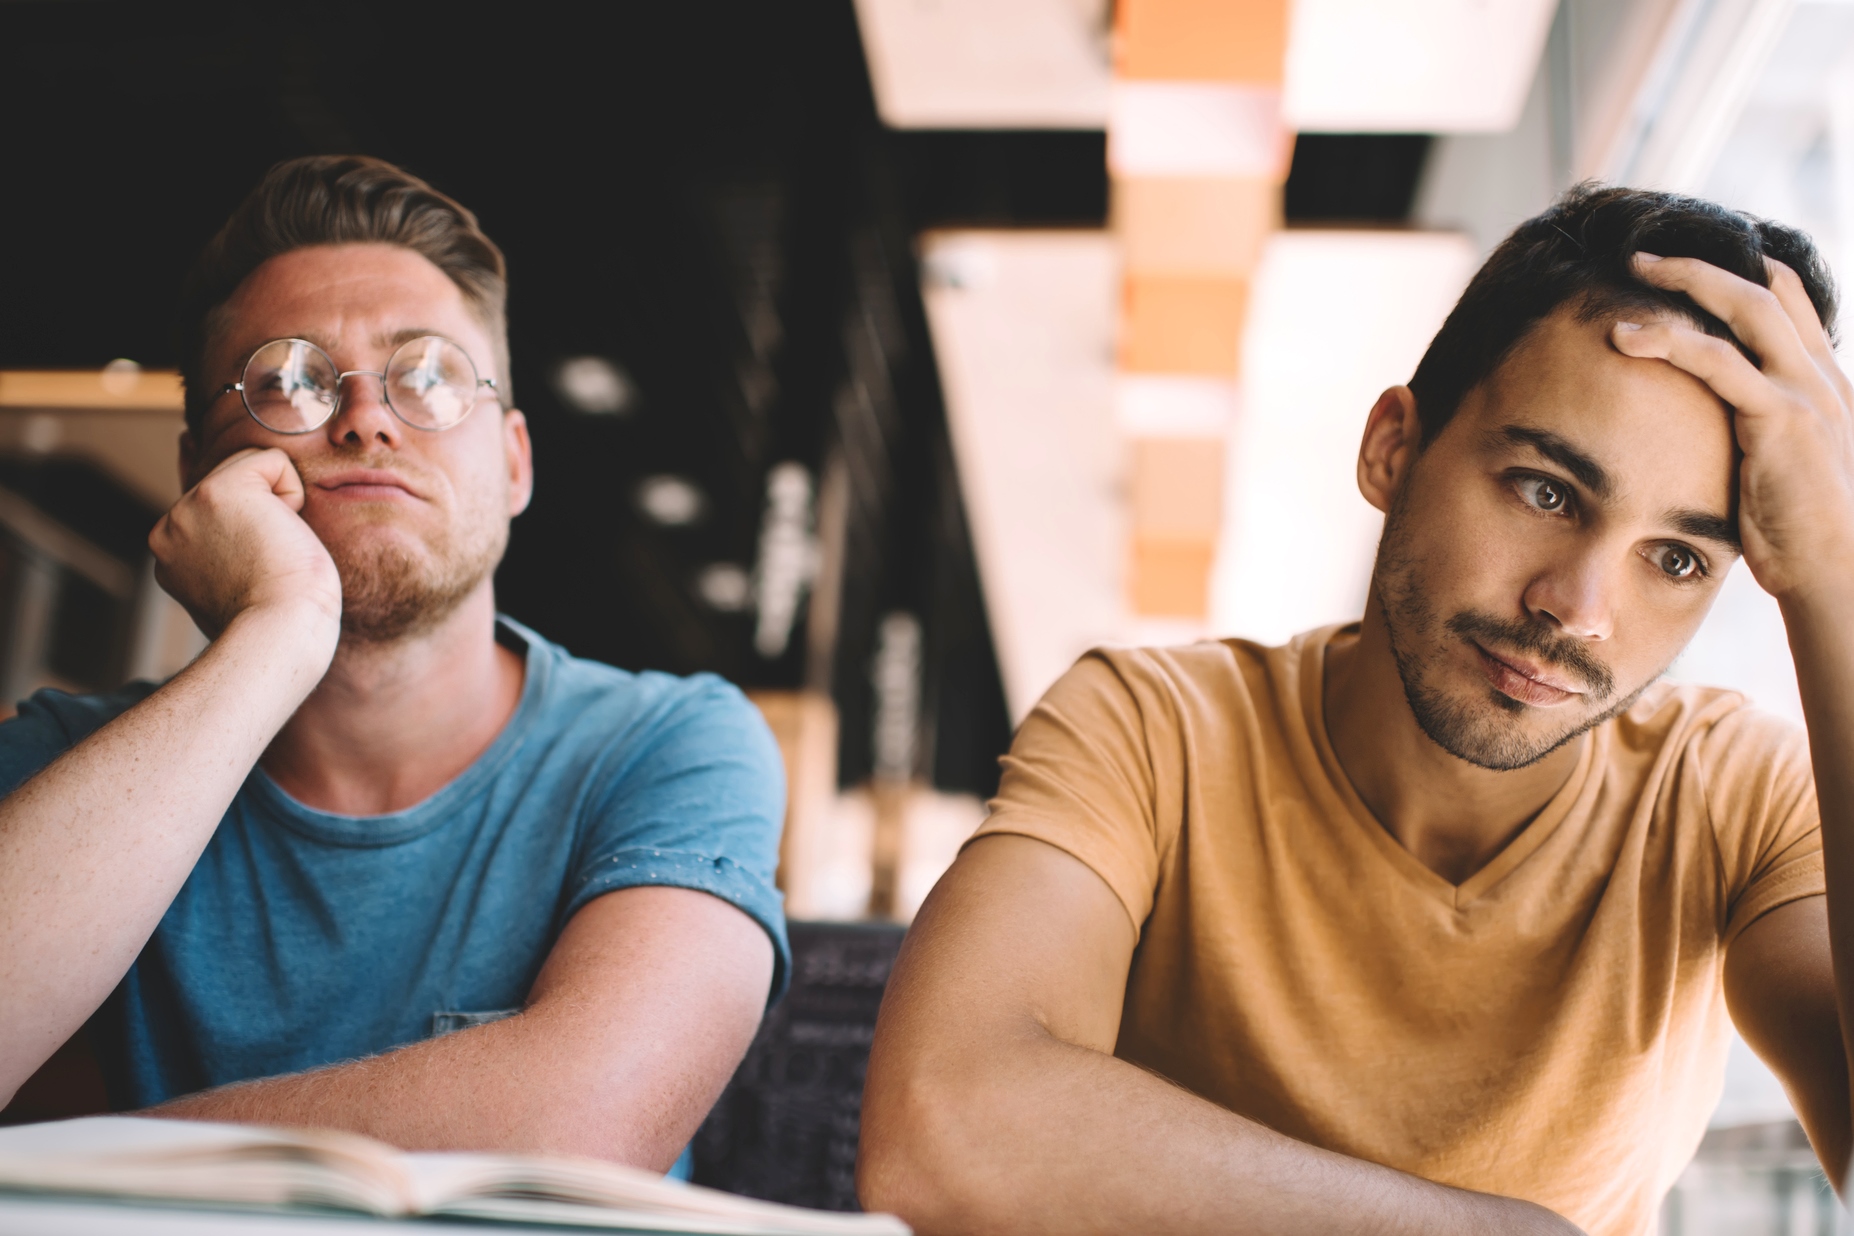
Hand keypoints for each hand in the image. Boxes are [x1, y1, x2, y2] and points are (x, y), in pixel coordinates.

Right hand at [149, 447, 342, 643]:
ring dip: (279, 507)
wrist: (280, 634)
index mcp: (171, 551)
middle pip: (237, 481)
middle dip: (266, 515)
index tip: (256, 574)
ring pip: (252, 465)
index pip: (220, 508)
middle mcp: (169, 527)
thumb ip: (226, 551)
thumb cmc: (279, 620)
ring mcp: (187, 508)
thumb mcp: (240, 583)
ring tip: (272, 551)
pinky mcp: (218, 492)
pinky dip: (293, 494)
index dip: (255, 530)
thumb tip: (245, 526)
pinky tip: (280, 535)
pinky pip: (273, 460)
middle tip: (267, 566)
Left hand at [1610, 254, 1853, 604]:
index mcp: (1826, 384)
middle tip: (1647, 254)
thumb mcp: (1786, 471)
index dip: (1746, 272)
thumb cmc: (1805, 535)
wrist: (1841, 573)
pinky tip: (1626, 337)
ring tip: (1634, 269)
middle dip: (1706, 264)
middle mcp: (1822, 378)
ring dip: (1686, 281)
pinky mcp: (1782, 419)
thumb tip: (1717, 434)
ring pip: (1746, 310)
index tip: (1695, 259)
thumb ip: (1761, 437)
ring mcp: (1807, 394)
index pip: (1791, 304)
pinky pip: (1720, 363)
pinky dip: (1670, 342)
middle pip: (1768, 290)